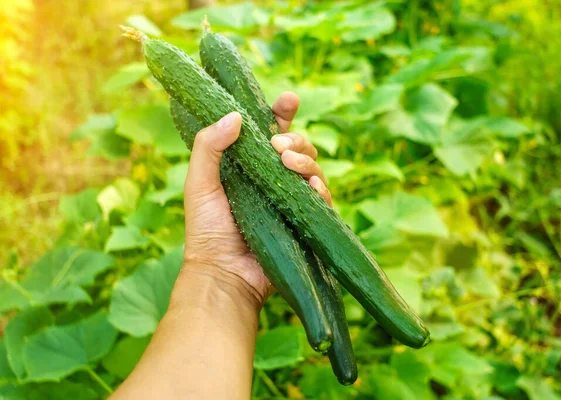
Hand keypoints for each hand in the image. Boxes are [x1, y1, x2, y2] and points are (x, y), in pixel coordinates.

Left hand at [179, 91, 331, 307]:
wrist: (223, 274)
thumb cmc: (206, 230)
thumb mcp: (199, 183)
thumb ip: (209, 147)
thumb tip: (235, 114)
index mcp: (249, 167)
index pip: (270, 132)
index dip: (281, 114)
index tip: (288, 100)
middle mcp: (273, 181)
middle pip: (297, 148)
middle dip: (295, 139)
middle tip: (278, 147)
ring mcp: (290, 201)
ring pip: (313, 169)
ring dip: (307, 160)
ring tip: (289, 164)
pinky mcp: (304, 222)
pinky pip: (322, 200)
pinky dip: (321, 188)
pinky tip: (313, 186)